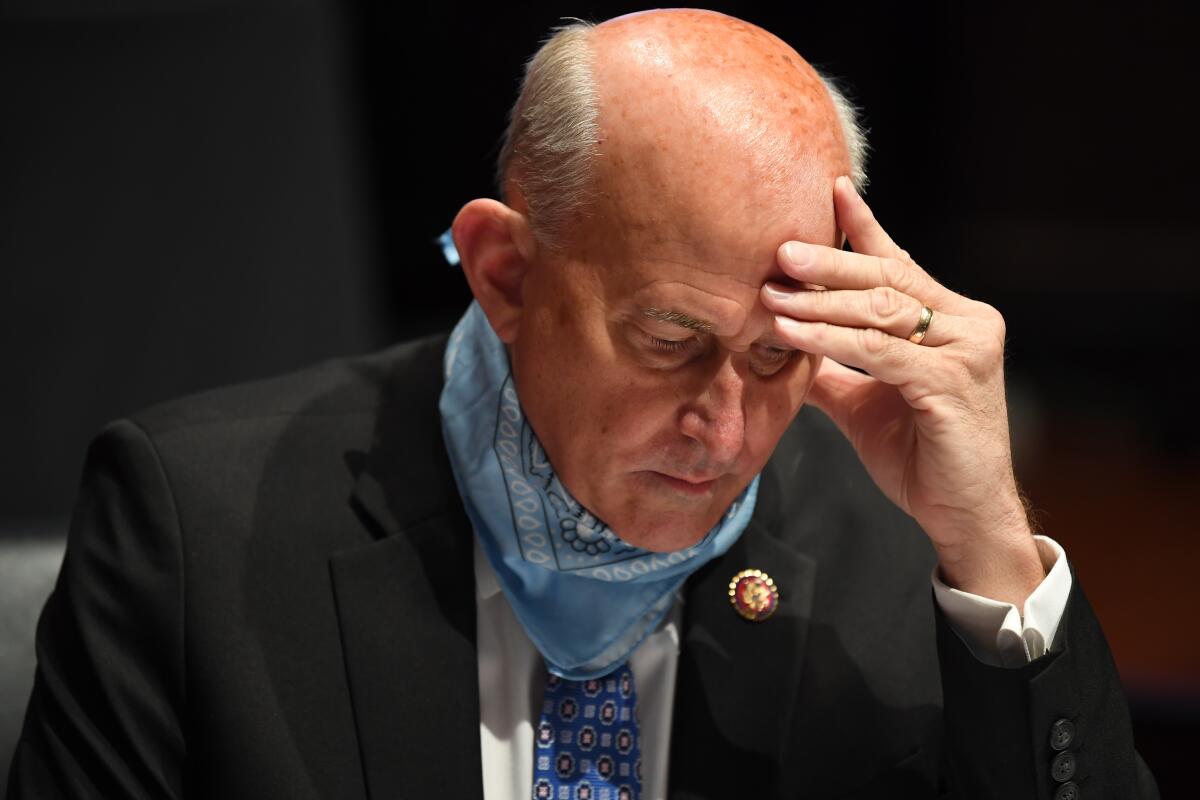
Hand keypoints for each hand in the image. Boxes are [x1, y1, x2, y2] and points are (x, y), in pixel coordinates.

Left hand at [760, 176, 1044, 603]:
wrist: (964, 515)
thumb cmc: (921, 456)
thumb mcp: (865, 402)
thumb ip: (834, 367)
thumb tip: (786, 342)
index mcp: (952, 319)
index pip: (900, 265)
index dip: (864, 230)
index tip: (831, 190)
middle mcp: (968, 323)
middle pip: (887, 279)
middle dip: (828, 262)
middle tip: (780, 248)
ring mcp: (966, 349)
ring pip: (880, 311)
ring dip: (818, 301)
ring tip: (770, 292)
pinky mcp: (952, 381)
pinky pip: (877, 352)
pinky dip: (828, 339)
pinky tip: (790, 332)